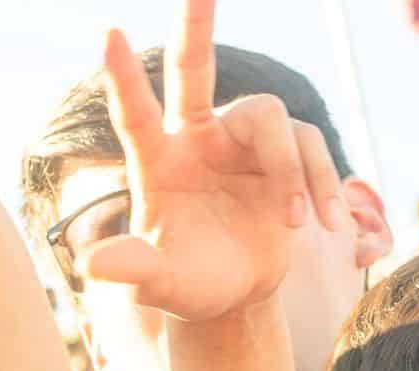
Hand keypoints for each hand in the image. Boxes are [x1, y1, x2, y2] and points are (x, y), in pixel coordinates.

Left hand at [81, 0, 345, 322]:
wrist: (239, 295)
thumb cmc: (191, 285)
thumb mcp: (163, 283)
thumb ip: (136, 270)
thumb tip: (93, 267)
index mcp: (157, 163)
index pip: (134, 114)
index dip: (121, 77)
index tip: (106, 33)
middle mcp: (195, 138)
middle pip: (192, 69)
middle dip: (194, 24)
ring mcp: (241, 141)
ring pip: (273, 120)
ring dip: (292, 170)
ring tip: (300, 223)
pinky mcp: (285, 154)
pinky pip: (310, 150)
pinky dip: (323, 185)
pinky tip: (325, 225)